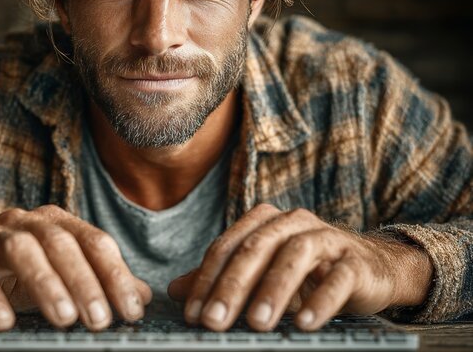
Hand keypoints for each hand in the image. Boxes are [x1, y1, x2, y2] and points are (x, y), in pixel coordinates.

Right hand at [0, 205, 151, 330]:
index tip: (132, 311)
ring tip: (63, 319)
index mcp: (58, 223)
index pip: (95, 242)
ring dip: (46, 284)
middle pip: (62, 243)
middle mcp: (28, 223)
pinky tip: (4, 322)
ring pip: (22, 250)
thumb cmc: (15, 273)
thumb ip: (101, 282)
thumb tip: (143, 296)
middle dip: (85, 282)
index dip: (116, 276)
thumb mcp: (62, 277)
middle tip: (99, 320)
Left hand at [167, 204, 432, 331]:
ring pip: (295, 256)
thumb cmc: (306, 271)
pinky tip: (304, 323)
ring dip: (273, 290)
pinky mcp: (354, 261)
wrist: (368, 268)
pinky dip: (320, 300)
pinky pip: (337, 278)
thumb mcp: (260, 273)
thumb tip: (176, 291)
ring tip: (256, 323)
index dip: (206, 280)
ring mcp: (326, 238)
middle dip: (232, 287)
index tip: (194, 315)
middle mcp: (292, 222)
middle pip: (255, 249)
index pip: (227, 247)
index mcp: (264, 222)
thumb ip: (221, 278)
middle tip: (215, 322)